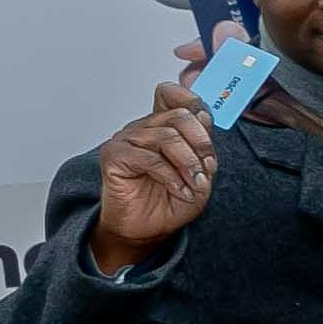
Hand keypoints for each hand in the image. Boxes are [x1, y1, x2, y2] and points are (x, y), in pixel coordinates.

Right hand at [84, 69, 218, 272]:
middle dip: (201, 143)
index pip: (173, 95)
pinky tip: (180, 191)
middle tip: (208, 168)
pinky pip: (149, 158)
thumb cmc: (172, 200)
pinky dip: (171, 177)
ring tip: (194, 184)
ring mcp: (127, 139)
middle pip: (179, 116)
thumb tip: (205, 120)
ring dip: (188, 164)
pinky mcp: (113, 155)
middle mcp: (144, 128)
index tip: (208, 121)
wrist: (148, 228)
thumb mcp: (201, 173)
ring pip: (167, 137)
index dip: (193, 101)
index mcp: (163, 126)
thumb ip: (203, 147)